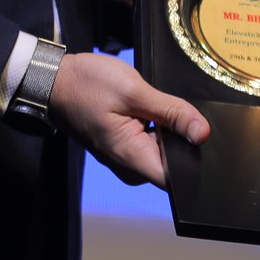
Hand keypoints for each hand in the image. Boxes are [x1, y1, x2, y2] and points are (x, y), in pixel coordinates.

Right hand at [45, 51, 208, 186]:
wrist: (57, 81)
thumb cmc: (87, 85)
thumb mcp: (134, 91)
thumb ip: (172, 112)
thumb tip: (203, 133)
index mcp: (132, 158)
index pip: (177, 178)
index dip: (194, 159)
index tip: (200, 136)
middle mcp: (131, 167)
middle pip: (175, 162)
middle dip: (183, 137)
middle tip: (176, 110)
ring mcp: (128, 158)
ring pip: (166, 150)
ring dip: (170, 129)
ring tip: (157, 105)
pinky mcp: (127, 147)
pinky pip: (154, 142)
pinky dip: (159, 125)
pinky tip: (151, 108)